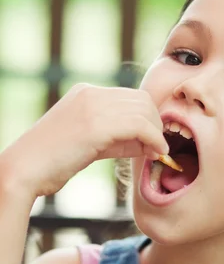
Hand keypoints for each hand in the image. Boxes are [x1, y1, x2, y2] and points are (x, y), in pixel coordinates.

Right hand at [0, 84, 168, 198]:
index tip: (153, 141)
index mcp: (87, 93)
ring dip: (157, 134)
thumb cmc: (54, 162)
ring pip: (144, 111)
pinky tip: (154, 153)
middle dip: (156, 124)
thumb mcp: (91, 143)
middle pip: (142, 100)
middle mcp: (91, 94)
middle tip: (158, 147)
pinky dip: (154, 139)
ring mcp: (92, 106)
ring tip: (156, 153)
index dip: (148, 119)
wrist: (24, 170)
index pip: (132, 97)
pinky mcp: (95, 125)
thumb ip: (119, 139)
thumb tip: (150, 143)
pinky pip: (139, 125)